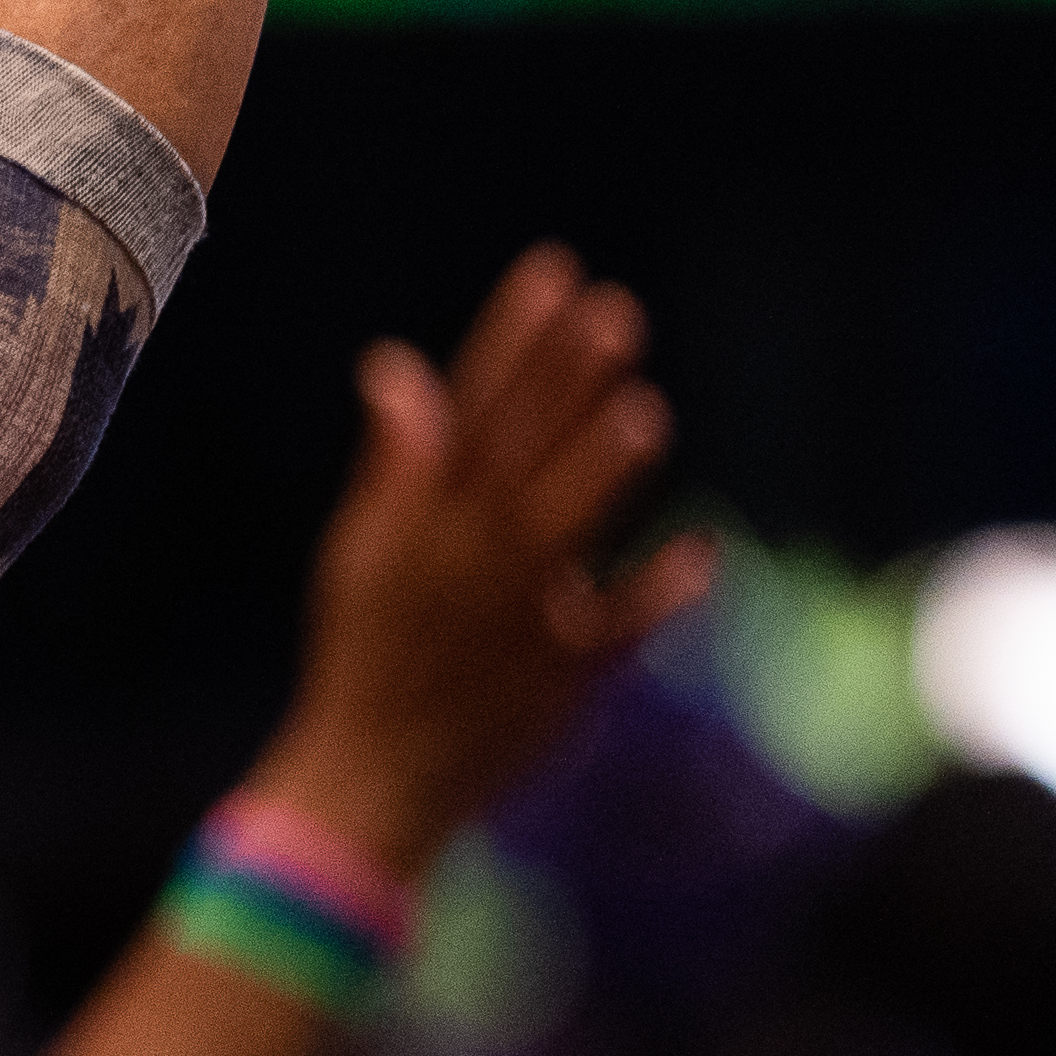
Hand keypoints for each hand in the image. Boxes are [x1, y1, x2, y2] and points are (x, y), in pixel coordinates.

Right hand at [251, 246, 715, 880]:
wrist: (372, 782)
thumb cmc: (365, 657)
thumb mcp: (359, 553)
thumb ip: (394, 462)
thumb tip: (396, 364)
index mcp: (420, 521)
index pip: (470, 410)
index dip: (511, 340)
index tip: (550, 274)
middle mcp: (469, 558)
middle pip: (521, 454)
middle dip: (564, 383)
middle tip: (612, 314)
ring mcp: (517, 617)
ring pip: (561, 533)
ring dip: (597, 477)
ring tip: (640, 414)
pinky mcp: (561, 677)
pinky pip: (612, 632)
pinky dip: (652, 597)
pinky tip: (696, 552)